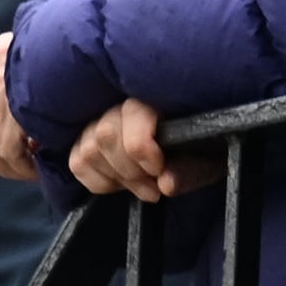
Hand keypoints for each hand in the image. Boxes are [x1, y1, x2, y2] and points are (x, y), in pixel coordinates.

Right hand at [66, 99, 207, 202]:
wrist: (196, 150)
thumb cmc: (204, 150)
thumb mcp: (208, 160)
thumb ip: (189, 170)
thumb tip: (165, 183)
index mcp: (156, 98)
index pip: (133, 112)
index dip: (140, 145)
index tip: (157, 170)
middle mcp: (121, 104)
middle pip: (105, 134)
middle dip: (130, 170)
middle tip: (153, 188)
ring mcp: (99, 121)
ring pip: (88, 149)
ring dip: (116, 178)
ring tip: (143, 187)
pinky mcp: (84, 142)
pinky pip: (77, 163)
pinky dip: (98, 182)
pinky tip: (122, 185)